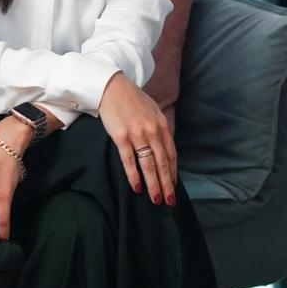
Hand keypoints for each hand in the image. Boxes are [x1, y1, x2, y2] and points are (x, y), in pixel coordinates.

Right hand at [98, 71, 176, 205]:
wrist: (112, 87)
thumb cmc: (132, 99)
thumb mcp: (152, 110)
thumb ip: (158, 128)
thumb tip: (163, 147)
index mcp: (161, 124)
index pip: (171, 153)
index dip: (173, 171)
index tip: (174, 185)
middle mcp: (152, 130)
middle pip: (162, 162)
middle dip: (167, 184)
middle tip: (170, 200)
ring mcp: (137, 134)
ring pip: (148, 165)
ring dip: (153, 184)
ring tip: (156, 199)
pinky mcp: (121, 137)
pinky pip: (129, 161)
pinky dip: (134, 176)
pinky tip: (137, 188)